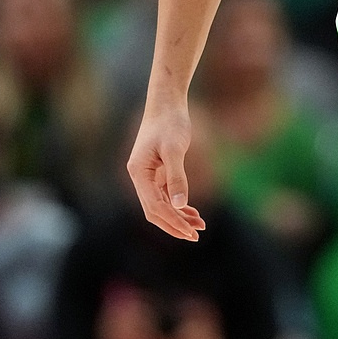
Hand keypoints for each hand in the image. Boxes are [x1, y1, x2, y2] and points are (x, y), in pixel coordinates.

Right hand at [127, 104, 206, 240]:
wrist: (167, 102)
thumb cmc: (170, 122)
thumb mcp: (175, 149)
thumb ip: (176, 177)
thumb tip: (179, 205)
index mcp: (138, 173)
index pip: (154, 206)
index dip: (172, 221)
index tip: (190, 232)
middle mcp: (139, 177)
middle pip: (154, 211)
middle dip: (174, 225)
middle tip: (195, 236)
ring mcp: (147, 175)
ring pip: (161, 205)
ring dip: (178, 217)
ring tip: (199, 226)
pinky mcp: (157, 171)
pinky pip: (165, 195)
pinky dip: (178, 205)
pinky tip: (193, 212)